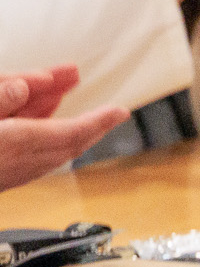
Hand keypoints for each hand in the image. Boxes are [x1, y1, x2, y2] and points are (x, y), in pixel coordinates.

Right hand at [0, 68, 126, 189]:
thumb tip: (21, 87)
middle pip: (72, 144)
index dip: (100, 121)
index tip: (121, 112)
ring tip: (75, 103)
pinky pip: (40, 154)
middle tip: (114, 113)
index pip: (72, 132)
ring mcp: (16, 173)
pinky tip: (46, 121)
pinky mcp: (8, 178)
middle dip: (94, 125)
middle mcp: (22, 162)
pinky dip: (50, 135)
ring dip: (71, 126)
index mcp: (16, 142)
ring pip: (57, 150)